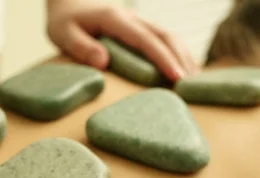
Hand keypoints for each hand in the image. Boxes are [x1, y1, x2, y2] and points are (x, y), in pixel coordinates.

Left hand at [47, 0, 198, 81]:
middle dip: (182, 59)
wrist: (68, 1)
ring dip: (185, 57)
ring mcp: (138, 22)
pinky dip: (178, 53)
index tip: (177, 77)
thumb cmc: (64, 21)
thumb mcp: (63, 33)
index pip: (145, 40)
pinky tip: (186, 70)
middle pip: (165, 36)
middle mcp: (132, 18)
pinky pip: (163, 40)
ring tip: (196, 83)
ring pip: (169, 36)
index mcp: (115, 20)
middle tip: (193, 87)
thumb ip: (81, 47)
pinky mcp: (139, 29)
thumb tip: (103, 63)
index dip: (163, 59)